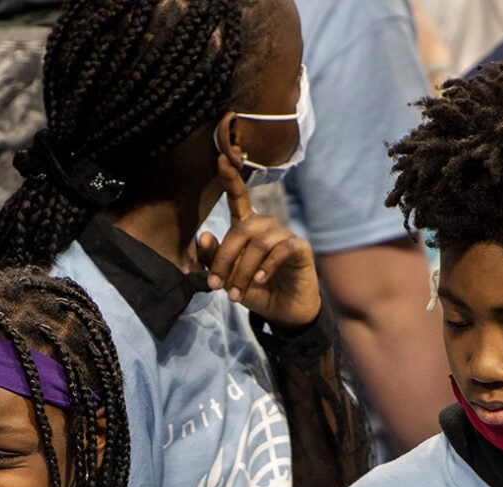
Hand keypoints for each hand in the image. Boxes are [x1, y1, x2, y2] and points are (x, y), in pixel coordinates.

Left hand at [194, 156, 320, 331]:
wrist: (284, 312)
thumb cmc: (256, 291)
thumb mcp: (228, 279)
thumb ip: (213, 259)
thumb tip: (202, 235)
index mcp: (248, 229)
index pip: (239, 198)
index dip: (230, 179)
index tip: (222, 157)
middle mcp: (266, 227)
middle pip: (242, 229)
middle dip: (225, 258)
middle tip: (215, 285)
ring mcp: (285, 235)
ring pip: (259, 243)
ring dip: (243, 271)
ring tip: (237, 294)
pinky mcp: (300, 248)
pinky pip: (281, 250)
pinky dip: (266, 267)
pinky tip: (260, 281)